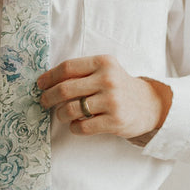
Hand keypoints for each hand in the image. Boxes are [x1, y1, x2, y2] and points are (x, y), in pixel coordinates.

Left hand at [37, 55, 169, 139]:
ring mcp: (112, 101)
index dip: (49, 77)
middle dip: (49, 97)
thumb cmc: (119, 86)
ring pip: (70, 109)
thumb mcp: (105, 70)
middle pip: (65, 89)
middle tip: (44, 102)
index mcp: (103, 62)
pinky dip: (74, 127)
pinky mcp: (115, 121)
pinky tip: (76, 125)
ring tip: (62, 114)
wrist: (149, 104)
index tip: (40, 84)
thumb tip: (47, 81)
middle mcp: (107, 79)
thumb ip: (81, 72)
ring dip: (60, 114)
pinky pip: (82, 127)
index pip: (67, 67)